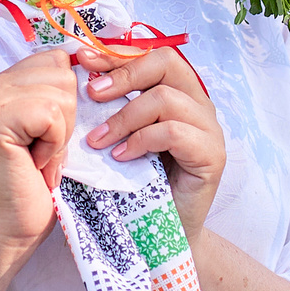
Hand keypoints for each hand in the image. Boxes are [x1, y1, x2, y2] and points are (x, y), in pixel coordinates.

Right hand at [0, 48, 77, 266]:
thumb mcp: (55, 126)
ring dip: (60, 133)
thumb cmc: (38, 182)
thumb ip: (60, 92)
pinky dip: (54, 144)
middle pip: (64, 74)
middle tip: (42, 150)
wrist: (13, 226)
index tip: (47, 135)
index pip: (58, 59)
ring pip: (62, 93)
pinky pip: (52, 114)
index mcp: (4, 81)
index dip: (68, 101)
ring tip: (38, 156)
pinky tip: (34, 162)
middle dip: (67, 118)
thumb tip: (90, 59)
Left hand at [82, 46, 223, 235]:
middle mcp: (198, 105)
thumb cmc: (139, 186)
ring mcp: (209, 129)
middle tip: (91, 94)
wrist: (163, 235)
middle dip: (123, 74)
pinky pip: (174, 132)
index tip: (81, 60)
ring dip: (124, 117)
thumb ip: (111, 110)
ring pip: (165, 98)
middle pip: (166, 62)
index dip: (116, 55)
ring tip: (97, 141)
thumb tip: (77, 79)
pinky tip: (121, 157)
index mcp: (179, 93)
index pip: (151, 56)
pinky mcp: (212, 155)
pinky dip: (141, 141)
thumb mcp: (121, 138)